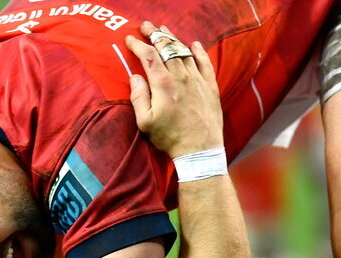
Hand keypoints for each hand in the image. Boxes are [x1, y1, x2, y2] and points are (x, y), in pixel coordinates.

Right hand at [125, 21, 222, 157]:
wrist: (200, 149)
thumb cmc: (170, 138)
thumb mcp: (146, 122)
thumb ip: (139, 97)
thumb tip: (135, 77)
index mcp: (163, 84)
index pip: (149, 56)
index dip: (138, 45)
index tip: (129, 39)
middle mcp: (181, 76)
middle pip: (167, 47)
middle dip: (155, 34)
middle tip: (146, 25)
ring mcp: (197, 80)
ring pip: (184, 51)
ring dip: (173, 38)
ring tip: (164, 30)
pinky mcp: (210, 86)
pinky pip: (205, 62)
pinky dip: (199, 51)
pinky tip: (194, 44)